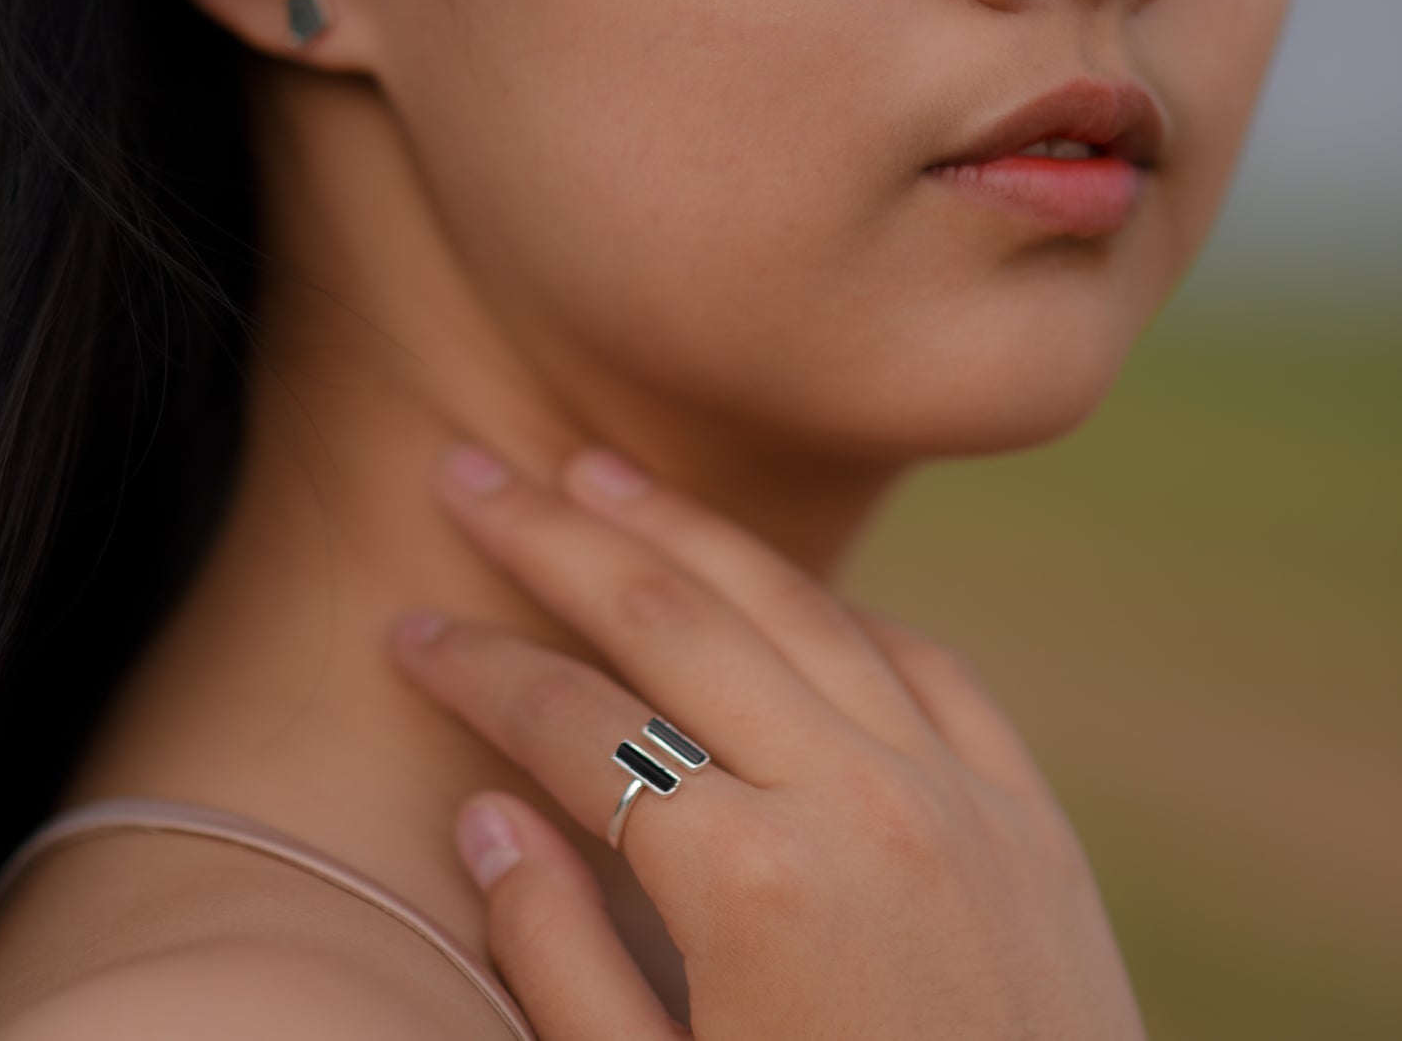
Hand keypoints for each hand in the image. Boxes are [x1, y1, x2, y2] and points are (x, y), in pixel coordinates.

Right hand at [387, 445, 1148, 1040]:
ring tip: (598, 473)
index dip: (474, 669)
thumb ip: (560, 963)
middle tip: (473, 472)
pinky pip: (920, 663)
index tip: (408, 627)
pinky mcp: (1025, 814)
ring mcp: (956, 794)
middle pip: (669, 617)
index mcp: (751, 887)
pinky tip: (776, 585)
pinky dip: (837, 610)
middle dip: (553, 538)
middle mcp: (858, 802)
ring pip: (796, 605)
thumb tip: (488, 816)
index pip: (571, 726)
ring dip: (685, 527)